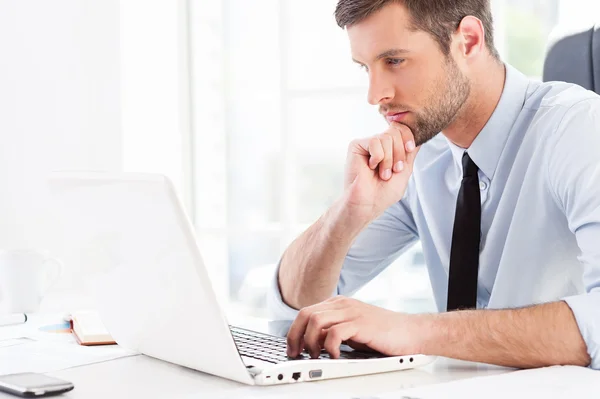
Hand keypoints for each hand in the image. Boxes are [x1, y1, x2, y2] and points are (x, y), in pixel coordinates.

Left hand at [286, 296, 424, 358]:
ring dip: (310, 342)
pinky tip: (334, 356)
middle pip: (305, 314)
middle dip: (295, 336)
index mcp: (338, 304)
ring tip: (316, 355)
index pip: (305, 312)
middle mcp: (342, 304)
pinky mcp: (361, 323)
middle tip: (296, 354)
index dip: (293, 331)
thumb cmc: (383, 334)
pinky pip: (334, 332)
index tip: (291, 348)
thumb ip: (332, 332)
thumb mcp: (352, 332)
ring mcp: (351, 312)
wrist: (411, 332)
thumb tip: (311, 343)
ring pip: (315, 321)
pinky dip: (329, 347)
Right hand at [344, 123, 419, 221]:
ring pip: (386, 138)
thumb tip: (420, 135)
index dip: (408, 137)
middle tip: (394, 170)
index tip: (410, 149)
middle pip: (396, 132)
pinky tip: (370, 167)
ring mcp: (367, 144)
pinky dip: (377, 157)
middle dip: (399, 153)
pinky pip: (374, 141)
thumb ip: (411, 152)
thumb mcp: (405, 170)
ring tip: (382, 174)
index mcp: (390, 148)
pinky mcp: (356, 145)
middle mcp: (379, 144)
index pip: (402, 129)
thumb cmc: (385, 192)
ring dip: (388, 160)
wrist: (369, 203)